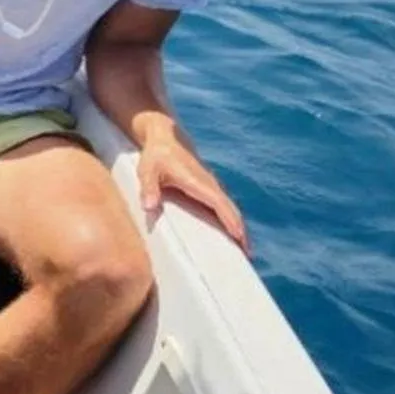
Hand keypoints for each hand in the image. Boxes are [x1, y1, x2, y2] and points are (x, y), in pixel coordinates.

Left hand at [137, 129, 248, 252]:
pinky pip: (223, 206)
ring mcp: (210, 186)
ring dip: (238, 227)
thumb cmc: (155, 156)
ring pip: (229, 209)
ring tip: (243, 250)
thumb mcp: (147, 171)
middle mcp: (209, 185)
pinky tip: (231, 234)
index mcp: (197, 182)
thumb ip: (148, 188)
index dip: (230, 220)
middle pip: (230, 209)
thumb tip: (149, 207)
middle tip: (247, 254)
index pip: (219, 203)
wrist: (164, 139)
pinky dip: (230, 220)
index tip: (240, 237)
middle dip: (240, 230)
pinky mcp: (207, 188)